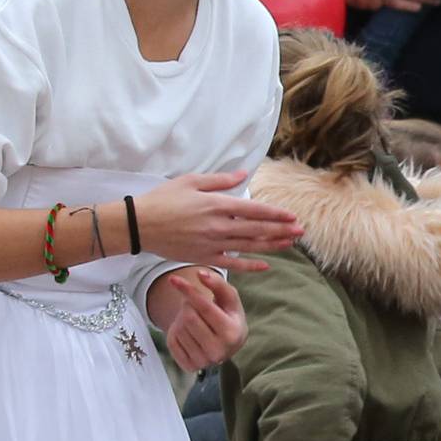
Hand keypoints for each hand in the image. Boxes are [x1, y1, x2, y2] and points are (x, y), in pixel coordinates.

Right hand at [133, 172, 301, 272]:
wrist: (139, 225)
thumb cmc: (163, 199)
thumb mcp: (190, 181)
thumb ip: (219, 180)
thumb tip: (243, 175)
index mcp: (216, 205)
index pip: (254, 211)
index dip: (276, 214)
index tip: (293, 216)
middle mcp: (218, 226)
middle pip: (257, 230)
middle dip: (281, 231)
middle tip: (301, 231)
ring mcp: (211, 245)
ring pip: (249, 247)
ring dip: (272, 246)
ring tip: (290, 244)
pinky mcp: (203, 258)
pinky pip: (232, 263)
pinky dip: (250, 265)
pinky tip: (266, 265)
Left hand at [153, 266, 245, 369]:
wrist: (226, 343)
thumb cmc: (228, 316)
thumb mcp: (230, 299)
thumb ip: (218, 284)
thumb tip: (201, 274)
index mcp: (232, 334)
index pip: (205, 308)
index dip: (189, 291)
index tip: (174, 279)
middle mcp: (219, 352)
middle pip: (190, 317)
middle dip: (189, 305)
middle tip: (196, 305)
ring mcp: (203, 362)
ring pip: (180, 329)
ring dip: (183, 318)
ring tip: (196, 320)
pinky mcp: (189, 367)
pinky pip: (172, 342)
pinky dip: (177, 332)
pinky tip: (189, 333)